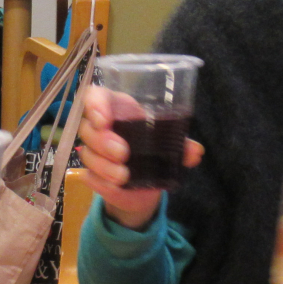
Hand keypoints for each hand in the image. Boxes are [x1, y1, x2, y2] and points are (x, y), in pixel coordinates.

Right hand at [77, 85, 202, 229]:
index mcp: (117, 108)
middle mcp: (100, 127)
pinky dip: (103, 182)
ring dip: (104, 165)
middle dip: (103, 140)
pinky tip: (117, 187)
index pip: (95, 96)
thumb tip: (196, 152)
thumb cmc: (152, 149)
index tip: (104, 120)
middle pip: (87, 127)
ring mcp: (93, 151)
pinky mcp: (92, 174)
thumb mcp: (167, 144)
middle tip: (123, 153)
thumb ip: (180, 145)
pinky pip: (90, 176)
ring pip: (87, 154)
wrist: (145, 184)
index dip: (94, 105)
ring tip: (124, 176)